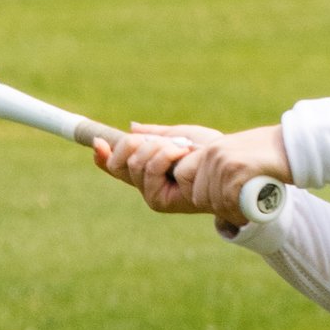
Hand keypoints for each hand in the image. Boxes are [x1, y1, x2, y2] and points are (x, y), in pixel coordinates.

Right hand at [91, 121, 291, 223]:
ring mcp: (153, 195)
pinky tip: (182, 154)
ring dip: (159, 149)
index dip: (103, 156)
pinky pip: (149, 171)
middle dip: (141, 144)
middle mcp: (147, 186)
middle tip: (172, 142)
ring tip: (183, 150)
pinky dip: (164, 156)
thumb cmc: (211, 153)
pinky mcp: (161, 202)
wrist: (232, 164)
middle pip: (122, 162)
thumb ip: (154, 136)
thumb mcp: (180, 137)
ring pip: (136, 164)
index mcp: (149, 172)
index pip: (116, 167)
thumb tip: (132, 128)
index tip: (97, 142)